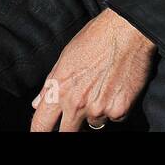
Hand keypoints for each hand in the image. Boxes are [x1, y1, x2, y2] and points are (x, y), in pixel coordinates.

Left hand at [30, 9, 155, 131]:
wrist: (128, 31)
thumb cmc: (96, 38)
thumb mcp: (66, 57)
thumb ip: (51, 83)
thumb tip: (37, 103)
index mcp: (59, 89)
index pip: (40, 125)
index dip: (40, 132)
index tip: (44, 133)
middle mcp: (76, 104)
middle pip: (67, 134)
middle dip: (70, 127)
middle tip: (79, 112)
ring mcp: (98, 109)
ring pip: (94, 124)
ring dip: (96, 113)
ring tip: (104, 88)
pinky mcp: (120, 110)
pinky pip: (115, 119)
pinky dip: (115, 108)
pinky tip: (117, 88)